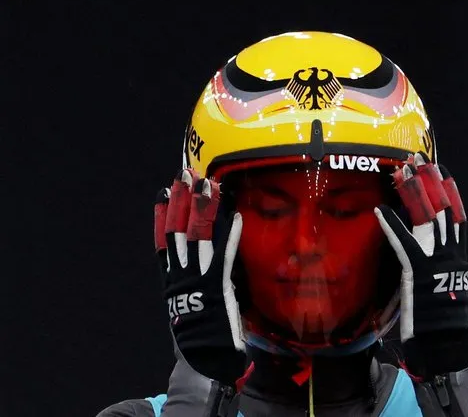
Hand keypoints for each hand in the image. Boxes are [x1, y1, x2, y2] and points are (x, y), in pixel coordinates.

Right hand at [154, 169, 244, 384]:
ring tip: (206, 185)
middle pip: (177, 231)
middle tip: (184, 176)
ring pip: (197, 237)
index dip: (162, 215)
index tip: (163, 194)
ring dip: (203, 208)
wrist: (203, 360)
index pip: (163, 241)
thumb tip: (201, 265)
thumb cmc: (200, 337)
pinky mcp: (217, 286)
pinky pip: (224, 254)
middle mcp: (180, 276)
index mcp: (171, 281)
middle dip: (181, 201)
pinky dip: (230, 234)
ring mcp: (197, 279)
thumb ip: (195, 284)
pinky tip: (235, 215)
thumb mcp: (191, 306)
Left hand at [375, 154, 467, 376]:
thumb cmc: (441, 316)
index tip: (442, 171)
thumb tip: (423, 250)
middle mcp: (450, 252)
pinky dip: (392, 224)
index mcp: (457, 255)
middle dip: (431, 181)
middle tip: (420, 159)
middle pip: (443, 208)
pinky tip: (381, 209)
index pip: (456, 216)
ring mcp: (435, 258)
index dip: (449, 192)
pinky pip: (403, 242)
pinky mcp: (418, 268)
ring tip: (404, 171)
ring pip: (428, 217)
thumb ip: (435, 264)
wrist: (446, 337)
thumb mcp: (443, 284)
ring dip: (414, 192)